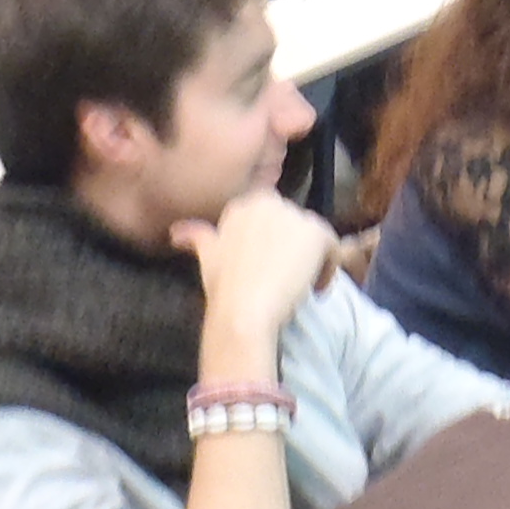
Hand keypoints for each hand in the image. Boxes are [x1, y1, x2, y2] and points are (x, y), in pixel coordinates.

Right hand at [171, 189, 334, 355]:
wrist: (244, 307)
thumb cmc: (223, 285)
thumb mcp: (208, 257)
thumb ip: (197, 237)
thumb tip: (176, 232)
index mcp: (244, 204)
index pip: (271, 218)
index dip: (273, 244)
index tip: (268, 268)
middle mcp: (269, 201)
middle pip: (293, 225)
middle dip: (293, 249)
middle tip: (287, 279)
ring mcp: (294, 215)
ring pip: (313, 236)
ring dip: (311, 259)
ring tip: (303, 286)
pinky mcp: (316, 232)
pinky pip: (333, 247)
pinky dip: (329, 268)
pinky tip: (317, 289)